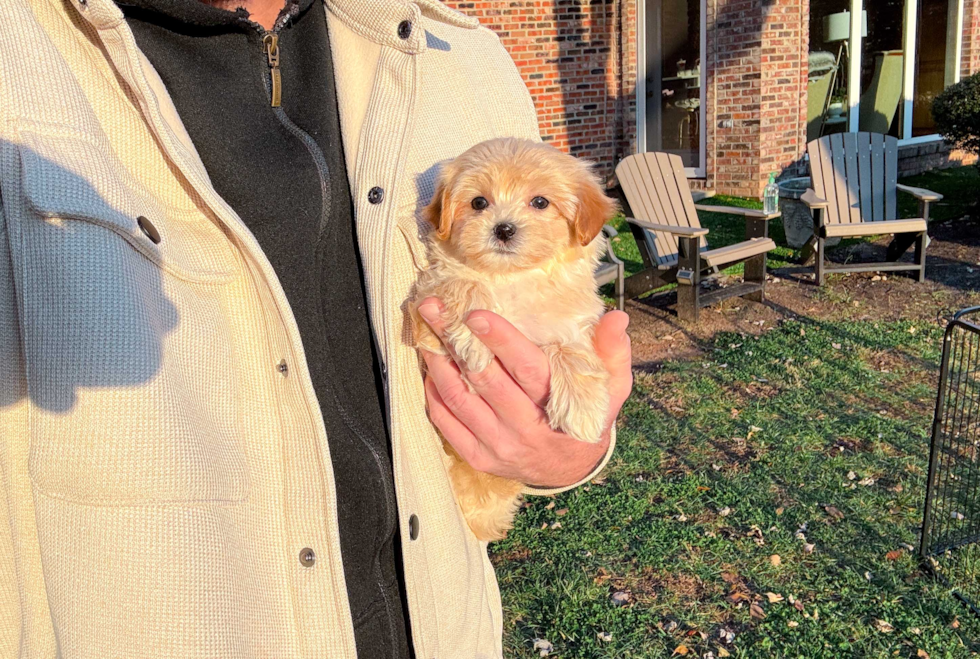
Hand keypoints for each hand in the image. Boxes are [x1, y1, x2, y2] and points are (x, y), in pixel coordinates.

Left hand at [416, 298, 631, 487]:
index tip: (476, 314)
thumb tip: (615, 317)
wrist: (570, 471)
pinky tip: (431, 370)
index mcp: (557, 405)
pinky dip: (434, 395)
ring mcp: (498, 445)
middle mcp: (524, 427)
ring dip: (438, 365)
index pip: (526, 369)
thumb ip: (612, 353)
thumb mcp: (611, 389)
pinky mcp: (479, 457)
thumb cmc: (587, 418)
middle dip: (455, 339)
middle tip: (434, 308)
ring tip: (426, 334)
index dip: (500, 340)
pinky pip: (447, 424)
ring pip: (459, 400)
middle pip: (483, 378)